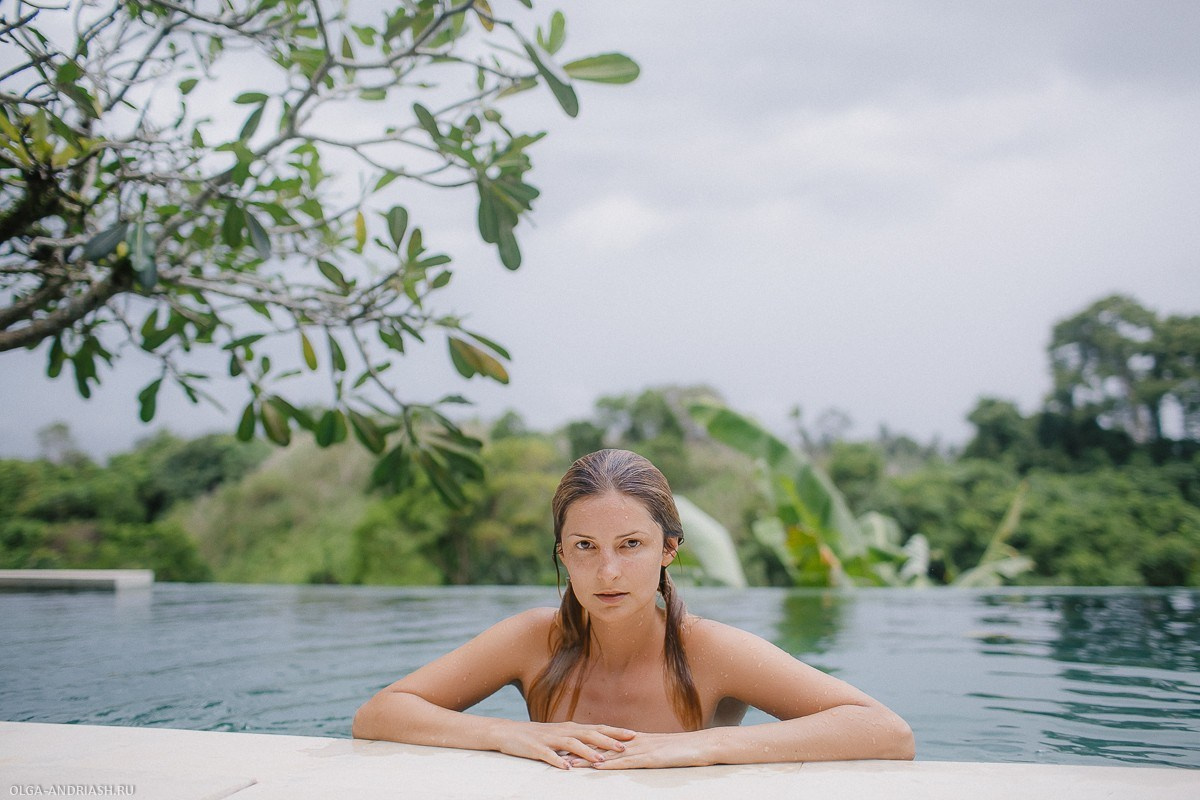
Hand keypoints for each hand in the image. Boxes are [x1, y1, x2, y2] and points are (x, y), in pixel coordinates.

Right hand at [495, 720, 635, 769]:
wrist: (508, 732)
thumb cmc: (537, 736)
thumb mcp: (560, 736)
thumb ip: (578, 740)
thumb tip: (599, 746)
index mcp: (571, 728)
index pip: (597, 728)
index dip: (615, 731)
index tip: (633, 735)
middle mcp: (563, 731)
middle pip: (589, 734)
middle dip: (607, 741)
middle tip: (625, 747)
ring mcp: (549, 739)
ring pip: (572, 744)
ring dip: (587, 752)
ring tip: (601, 760)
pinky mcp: (536, 748)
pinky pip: (548, 755)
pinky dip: (558, 761)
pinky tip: (566, 768)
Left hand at [565, 730, 712, 769]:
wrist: (705, 745)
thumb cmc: (686, 751)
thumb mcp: (662, 752)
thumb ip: (647, 753)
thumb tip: (634, 758)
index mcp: (637, 740)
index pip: (605, 742)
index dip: (585, 744)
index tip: (567, 747)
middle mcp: (635, 743)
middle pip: (601, 747)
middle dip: (580, 750)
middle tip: (557, 753)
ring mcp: (643, 750)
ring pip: (610, 755)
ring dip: (588, 759)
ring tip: (569, 762)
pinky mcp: (651, 759)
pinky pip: (627, 762)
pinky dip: (611, 764)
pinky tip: (598, 766)